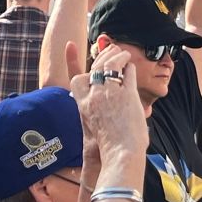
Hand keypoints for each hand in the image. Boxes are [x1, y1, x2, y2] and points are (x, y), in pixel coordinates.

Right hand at [70, 44, 148, 164]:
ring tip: (123, 54)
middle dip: (103, 55)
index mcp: (84, 105)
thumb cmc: (107, 147)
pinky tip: (131, 66)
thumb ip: (91, 115)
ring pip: (111, 65)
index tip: (70, 45)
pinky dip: (129, 67)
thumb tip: (94, 109)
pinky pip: (128, 73)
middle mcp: (95, 96)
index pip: (76, 78)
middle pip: (96, 67)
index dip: (72, 60)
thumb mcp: (91, 130)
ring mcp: (111, 93)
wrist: (119, 156)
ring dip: (118, 56)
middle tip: (111, 49)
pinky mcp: (128, 94)